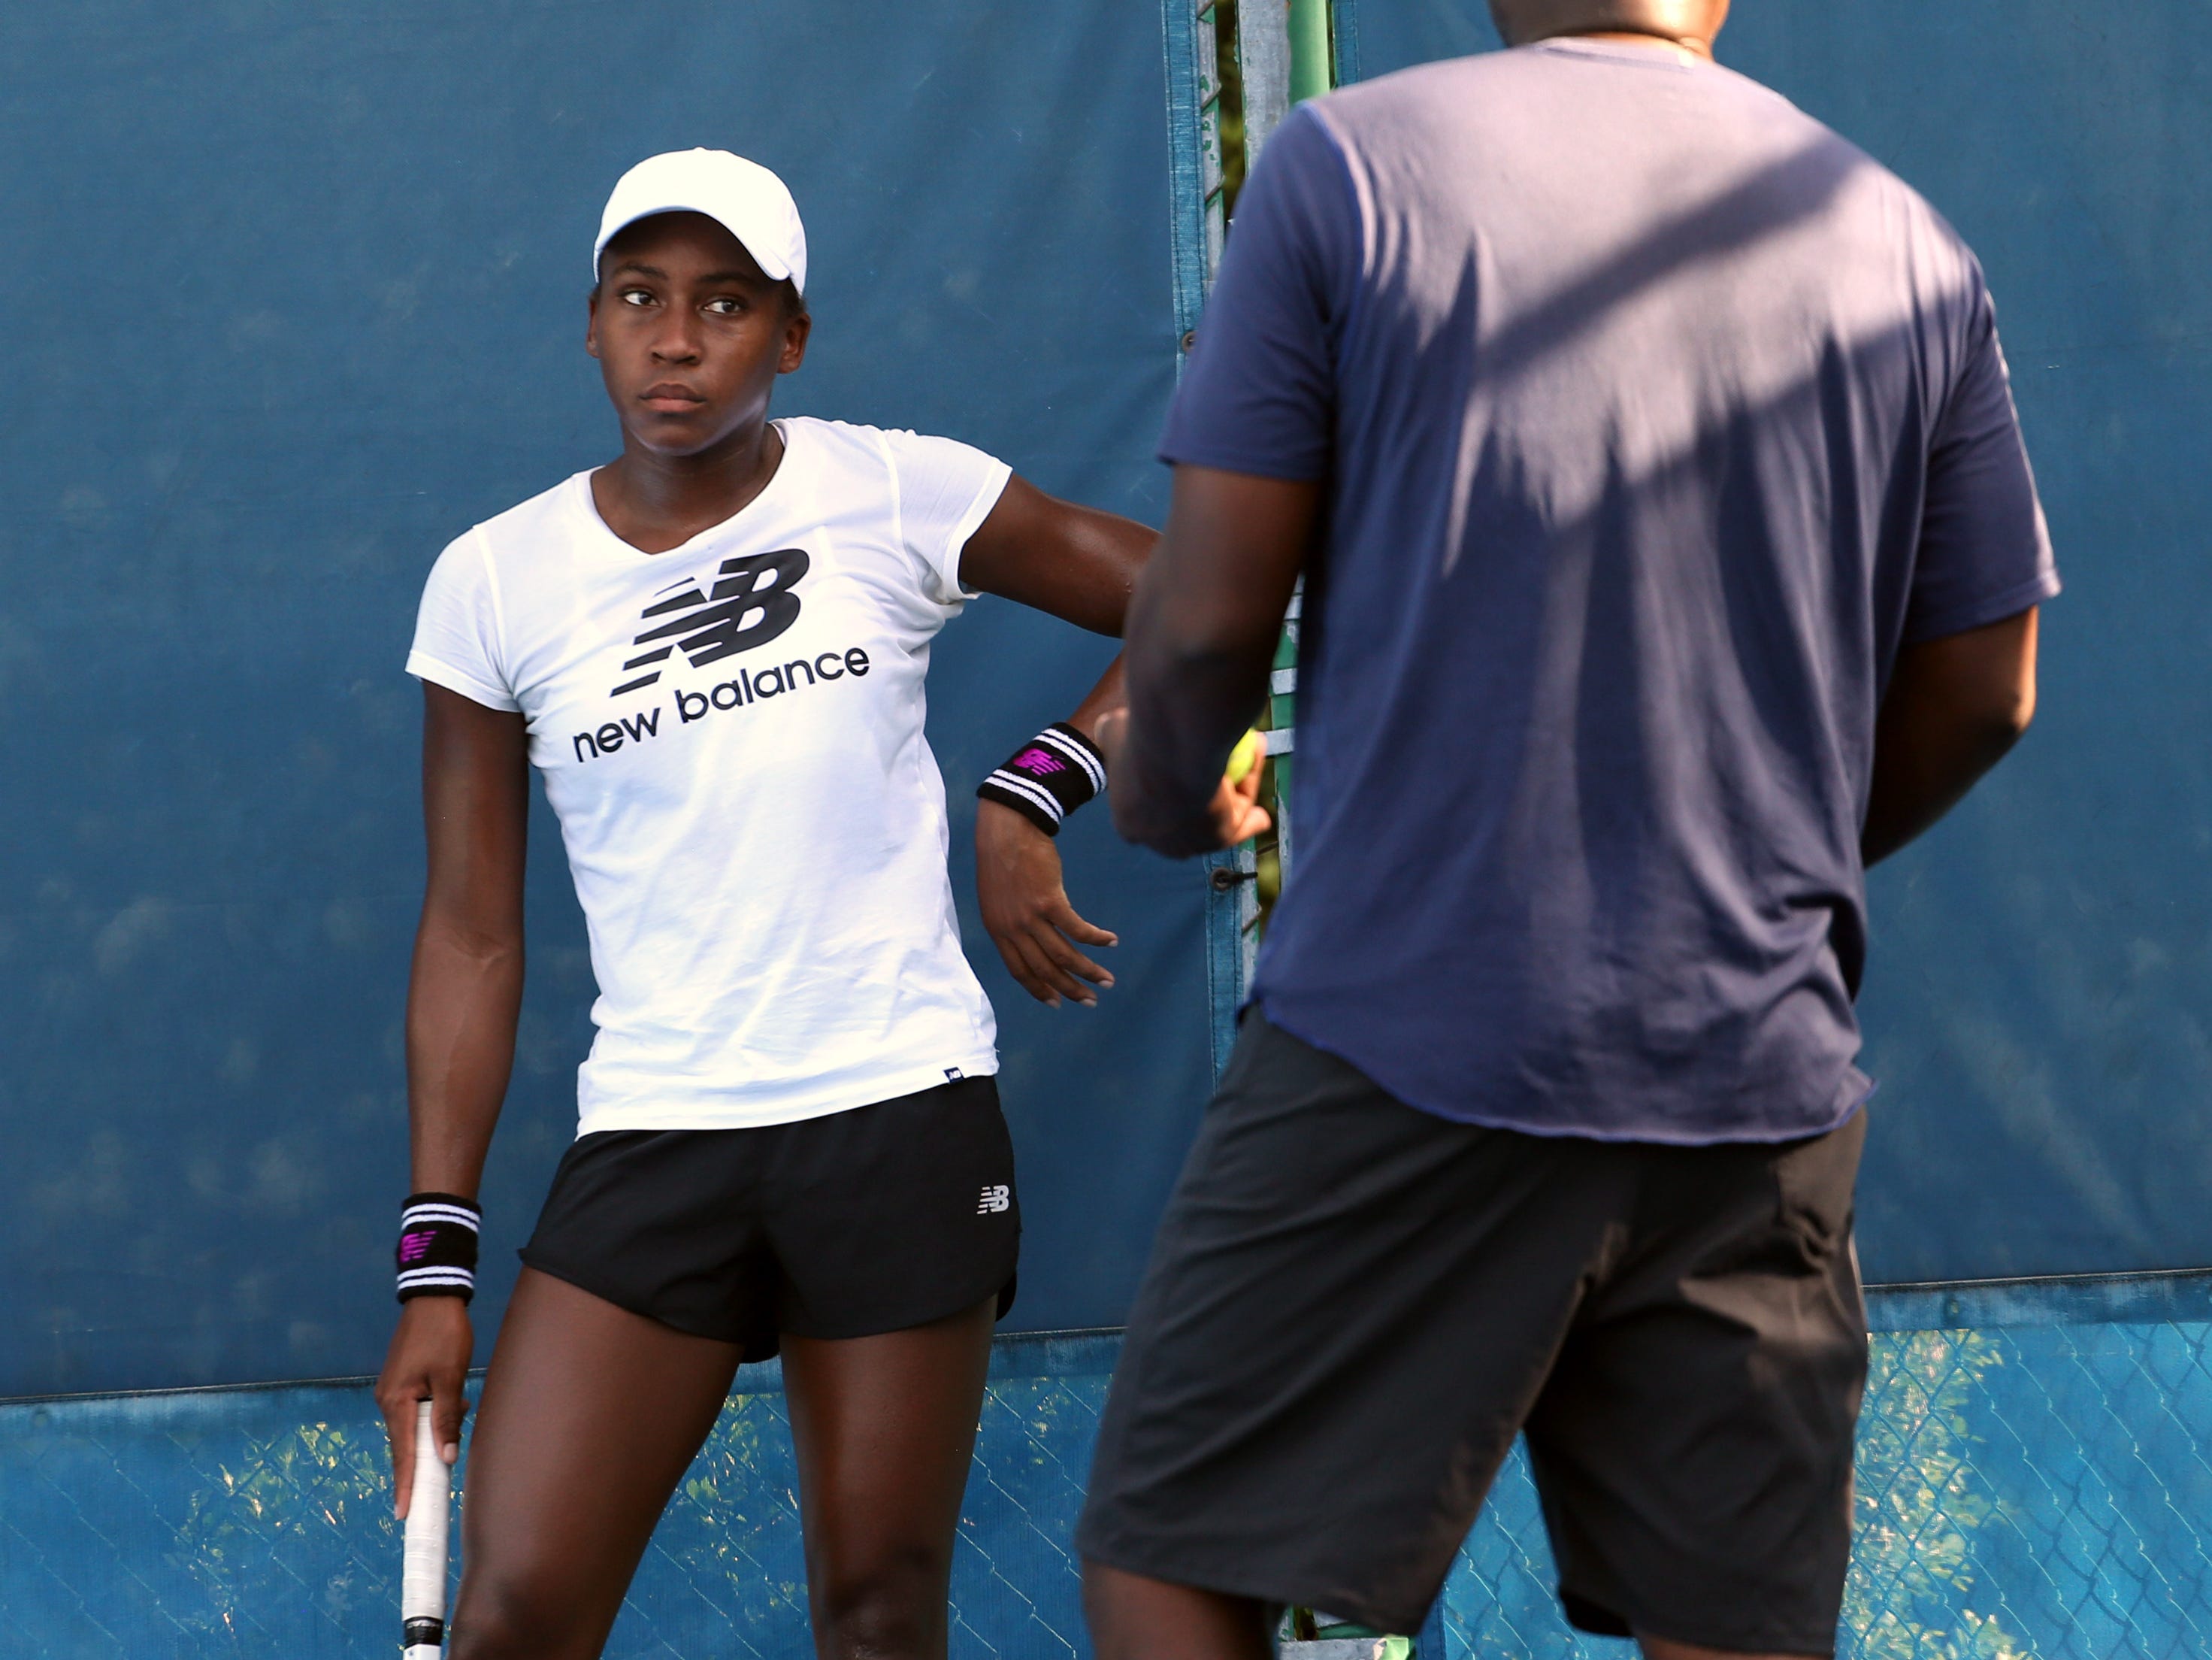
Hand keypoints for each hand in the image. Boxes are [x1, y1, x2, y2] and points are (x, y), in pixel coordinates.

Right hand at [375, 1295, 472, 1515]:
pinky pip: (417, 1410)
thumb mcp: (450, 1377)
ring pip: (415, 1426)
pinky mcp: (401, 1383)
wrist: (434, 1298)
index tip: (404, 1514)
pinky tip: (455, 1402)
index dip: (405, 1484)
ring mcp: (393, 1391)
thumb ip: (447, 1419)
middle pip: (406, 1443)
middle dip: (424, 1459)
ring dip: (435, 1430)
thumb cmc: (444, 1335)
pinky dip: (434, 1414)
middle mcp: (387, 1400)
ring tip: (459, 1415)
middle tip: (438, 1485)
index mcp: (396, 1402)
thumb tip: (446, 1458)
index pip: (402, 1453)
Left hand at [976, 800, 1118, 1006]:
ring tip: (1107, 980)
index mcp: (998, 931)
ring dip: (1089, 971)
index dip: (1040, 990)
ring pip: (1064, 956)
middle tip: (1091, 1000)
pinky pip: (1078, 930)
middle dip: (1071, 989)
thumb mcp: (996, 898)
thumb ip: (1010, 923)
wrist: (1006, 829)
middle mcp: (1013, 929)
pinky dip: (1096, 939)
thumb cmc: (1002, 859)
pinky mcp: (1050, 901)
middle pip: (1045, 970)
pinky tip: (1111, 941)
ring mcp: (1031, 917)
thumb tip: (1031, 941)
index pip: (1020, 971)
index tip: (1057, 1002)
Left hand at [1094, 710, 1272, 852]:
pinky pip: (1243, 823)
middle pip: (1185, 826)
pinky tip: (1261, 809)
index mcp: (1130, 824)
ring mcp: (1191, 844)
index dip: (1163, 797)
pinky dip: (1253, 813)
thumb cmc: (1142, 734)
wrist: (1176, 743)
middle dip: (1201, 811)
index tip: (1176, 775)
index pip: (1148, 814)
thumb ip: (1111, 734)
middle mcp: (1160, 843)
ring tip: (1248, 772)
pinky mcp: (1221, 837)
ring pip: (1217, 823)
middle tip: (1215, 782)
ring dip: (1235, 802)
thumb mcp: (1114, 729)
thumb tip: (1109, 730)